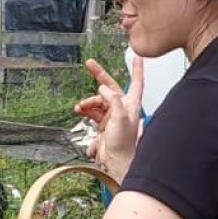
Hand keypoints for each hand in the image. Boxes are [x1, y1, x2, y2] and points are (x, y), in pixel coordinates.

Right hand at [74, 55, 143, 182]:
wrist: (116, 162)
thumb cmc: (124, 144)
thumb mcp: (121, 118)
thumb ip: (113, 100)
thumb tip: (103, 88)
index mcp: (131, 104)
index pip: (136, 82)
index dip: (137, 68)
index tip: (137, 56)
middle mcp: (122, 108)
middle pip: (111, 86)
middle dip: (100, 75)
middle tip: (89, 64)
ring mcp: (111, 115)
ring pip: (97, 100)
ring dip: (88, 101)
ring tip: (81, 106)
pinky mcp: (103, 124)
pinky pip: (91, 111)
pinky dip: (85, 110)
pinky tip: (80, 112)